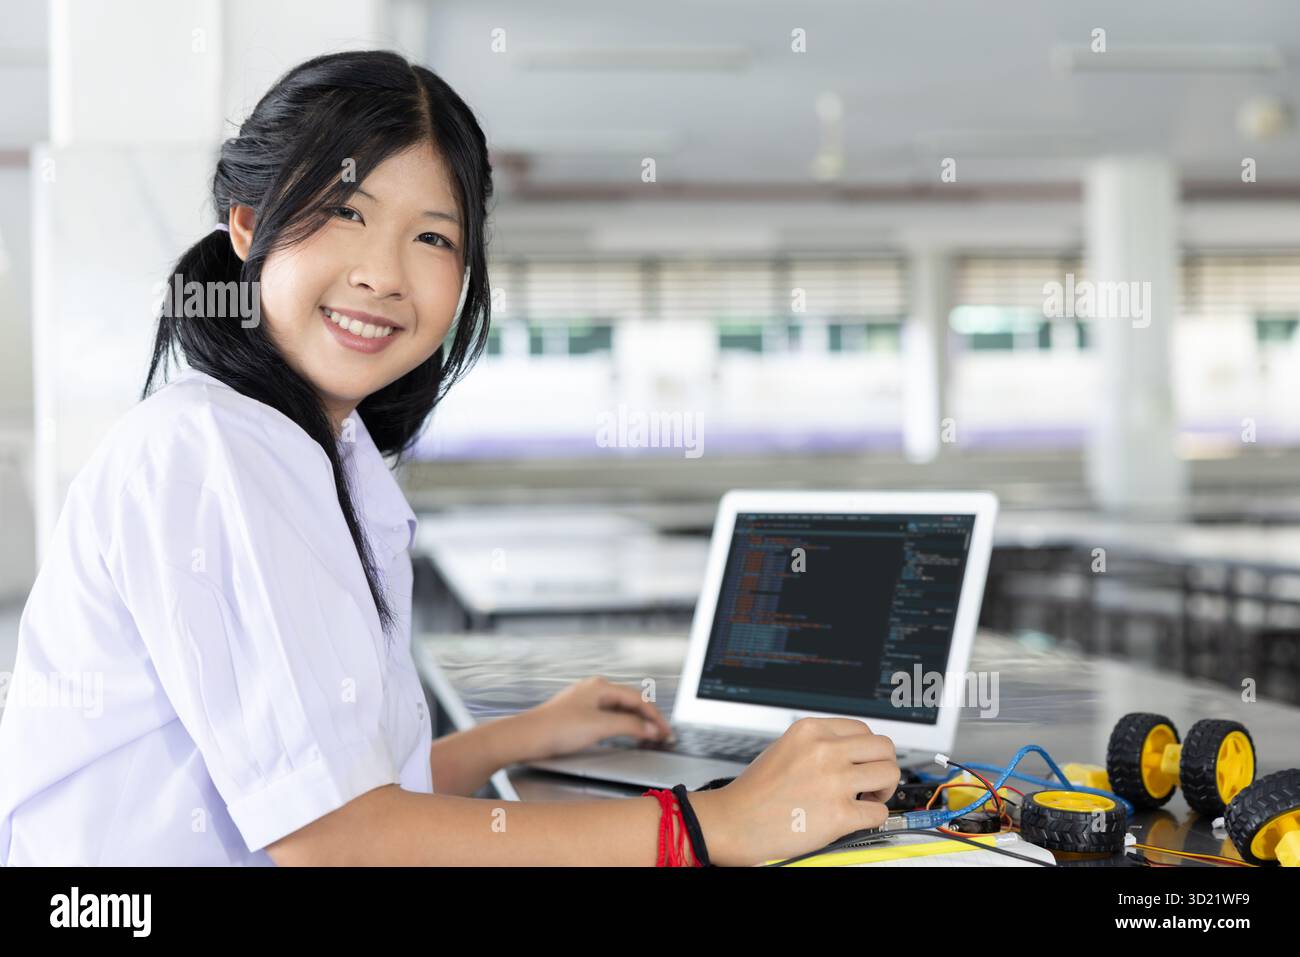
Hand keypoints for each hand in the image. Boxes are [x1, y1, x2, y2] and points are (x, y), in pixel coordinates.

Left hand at [516, 675, 672, 761]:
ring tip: (647, 735)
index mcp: (600, 687)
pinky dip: (622, 725)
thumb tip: (651, 728)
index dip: (655, 716)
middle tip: (661, 734)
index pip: (638, 698)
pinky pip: (608, 716)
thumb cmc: (556, 728)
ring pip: (619, 709)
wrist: (526, 738)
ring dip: (635, 722)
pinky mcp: (578, 714)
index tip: (666, 731)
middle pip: (630, 701)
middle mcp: (593, 690)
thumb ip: (630, 726)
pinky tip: (624, 733)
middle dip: (648, 717)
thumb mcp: (600, 726)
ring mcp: (585, 701)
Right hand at [688, 717, 898, 866]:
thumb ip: (818, 744)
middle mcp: (824, 750)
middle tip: (871, 781)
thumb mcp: (785, 747)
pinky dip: (874, 817)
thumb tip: (851, 751)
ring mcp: (833, 781)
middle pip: (884, 747)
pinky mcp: (838, 814)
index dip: (867, 749)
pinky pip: (879, 812)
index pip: (863, 728)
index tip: (864, 762)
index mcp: (810, 730)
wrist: (733, 822)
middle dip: (883, 765)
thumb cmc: (754, 791)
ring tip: (866, 799)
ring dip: (883, 789)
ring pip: (889, 774)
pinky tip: (856, 818)